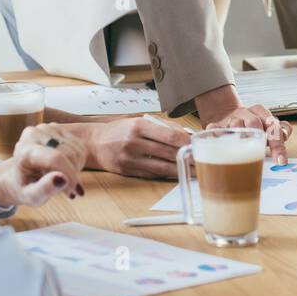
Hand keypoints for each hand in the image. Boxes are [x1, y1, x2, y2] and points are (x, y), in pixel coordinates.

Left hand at [0, 124, 86, 207]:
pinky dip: (77, 162)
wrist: (22, 175)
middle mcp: (34, 134)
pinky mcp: (57, 128)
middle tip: (71, 191)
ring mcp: (46, 129)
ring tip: (65, 180)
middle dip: (73, 174)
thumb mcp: (31, 196)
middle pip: (67, 153)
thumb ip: (44, 189)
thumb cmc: (26, 188)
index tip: (77, 191)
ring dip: (75, 169)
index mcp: (23, 150)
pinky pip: (78, 146)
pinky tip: (66, 170)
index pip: (54, 157)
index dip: (69, 174)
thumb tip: (62, 179)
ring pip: (75, 150)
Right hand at [72, 116, 192, 178]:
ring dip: (181, 170)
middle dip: (188, 158)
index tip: (198, 146)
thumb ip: (162, 127)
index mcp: (139, 125)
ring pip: (162, 166)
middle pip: (168, 151)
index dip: (187, 142)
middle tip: (202, 161)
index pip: (170, 135)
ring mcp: (130, 158)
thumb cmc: (119, 130)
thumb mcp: (139, 121)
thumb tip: (187, 135)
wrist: (93, 142)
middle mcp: (134, 141)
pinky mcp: (127, 171)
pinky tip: (177, 174)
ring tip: (195, 172)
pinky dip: (166, 174)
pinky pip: (152, 173)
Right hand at [194, 86, 292, 164]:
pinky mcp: (215, 125)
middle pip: (254, 122)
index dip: (278, 143)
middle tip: (261, 155)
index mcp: (260, 111)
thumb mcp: (266, 126)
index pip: (272, 125)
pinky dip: (216, 134)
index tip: (280, 161)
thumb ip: (279, 131)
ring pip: (235, 124)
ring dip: (240, 137)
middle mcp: (245, 112)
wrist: (227, 115)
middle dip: (258, 139)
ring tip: (242, 151)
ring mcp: (229, 118)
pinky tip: (218, 141)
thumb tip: (285, 133)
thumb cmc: (251, 126)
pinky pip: (214, 128)